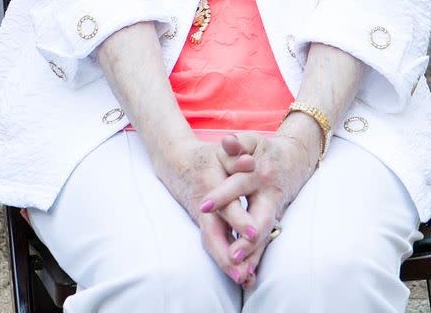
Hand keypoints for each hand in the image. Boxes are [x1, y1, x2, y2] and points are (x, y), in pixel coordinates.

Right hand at [151, 135, 257, 282]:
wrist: (176, 162)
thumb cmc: (205, 156)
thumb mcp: (221, 152)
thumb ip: (235, 156)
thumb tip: (249, 162)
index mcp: (211, 186)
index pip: (227, 206)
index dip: (239, 220)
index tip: (254, 233)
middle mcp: (206, 207)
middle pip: (214, 234)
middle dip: (227, 254)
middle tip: (243, 273)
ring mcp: (203, 218)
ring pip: (212, 243)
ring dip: (226, 262)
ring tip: (244, 279)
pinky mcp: (205, 224)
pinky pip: (214, 244)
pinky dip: (225, 259)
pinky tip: (240, 274)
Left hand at [205, 131, 318, 283]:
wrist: (295, 159)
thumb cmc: (265, 150)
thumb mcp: (252, 142)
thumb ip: (237, 144)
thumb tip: (227, 142)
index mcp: (258, 173)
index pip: (237, 184)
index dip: (221, 195)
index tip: (204, 205)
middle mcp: (268, 194)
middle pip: (258, 218)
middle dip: (246, 237)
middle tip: (232, 254)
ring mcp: (274, 209)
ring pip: (264, 234)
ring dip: (252, 253)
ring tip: (239, 271)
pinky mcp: (274, 220)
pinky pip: (266, 240)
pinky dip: (257, 256)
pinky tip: (248, 274)